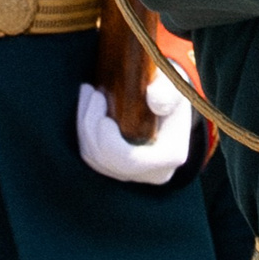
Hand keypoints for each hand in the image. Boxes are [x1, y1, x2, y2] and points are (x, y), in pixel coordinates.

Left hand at [76, 75, 194, 183]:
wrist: (169, 98)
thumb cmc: (171, 89)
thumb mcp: (174, 84)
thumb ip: (167, 91)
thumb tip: (153, 99)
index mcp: (170, 156)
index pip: (128, 160)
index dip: (106, 137)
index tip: (100, 99)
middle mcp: (153, 173)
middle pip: (107, 160)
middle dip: (90, 124)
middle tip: (91, 90)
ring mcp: (135, 174)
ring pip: (95, 158)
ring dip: (84, 124)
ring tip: (89, 92)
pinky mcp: (119, 169)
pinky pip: (92, 156)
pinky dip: (84, 131)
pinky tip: (87, 106)